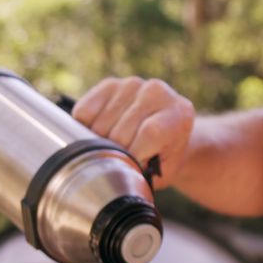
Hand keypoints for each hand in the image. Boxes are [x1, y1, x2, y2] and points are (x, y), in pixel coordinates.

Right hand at [73, 77, 194, 187]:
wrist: (166, 130)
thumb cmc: (165, 155)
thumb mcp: (165, 170)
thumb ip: (147, 171)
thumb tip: (119, 177)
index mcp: (178, 113)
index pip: (149, 133)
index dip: (134, 155)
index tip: (131, 167)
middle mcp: (156, 92)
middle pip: (120, 132)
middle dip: (116, 153)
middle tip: (124, 159)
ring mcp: (131, 85)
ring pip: (99, 124)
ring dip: (99, 142)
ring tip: (114, 147)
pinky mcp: (109, 84)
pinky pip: (84, 112)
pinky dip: (86, 128)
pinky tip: (101, 132)